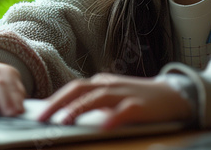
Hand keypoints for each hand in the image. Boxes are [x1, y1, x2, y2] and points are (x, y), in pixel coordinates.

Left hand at [36, 73, 193, 128]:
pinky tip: (104, 127)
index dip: (54, 99)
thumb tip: (65, 116)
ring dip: (79, 108)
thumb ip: (93, 104)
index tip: (38, 112)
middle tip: (41, 117)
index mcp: (100, 83)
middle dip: (58, 102)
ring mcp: (125, 94)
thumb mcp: (112, 98)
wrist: (173, 95)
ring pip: (98, 97)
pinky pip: (125, 111)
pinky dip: (114, 118)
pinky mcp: (140, 105)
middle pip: (79, 89)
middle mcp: (109, 85)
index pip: (72, 88)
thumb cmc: (138, 99)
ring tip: (64, 121)